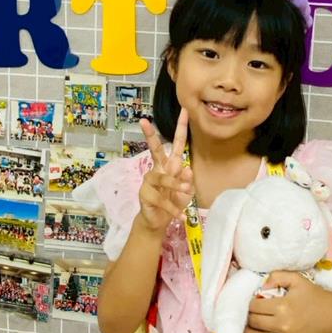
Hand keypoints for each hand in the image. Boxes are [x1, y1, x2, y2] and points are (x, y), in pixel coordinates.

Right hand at [137, 109, 193, 235]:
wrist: (159, 221)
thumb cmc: (173, 201)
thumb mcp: (185, 192)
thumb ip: (187, 182)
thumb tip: (187, 170)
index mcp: (171, 165)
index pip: (177, 143)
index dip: (181, 128)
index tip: (184, 110)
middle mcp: (158, 169)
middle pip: (155, 149)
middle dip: (150, 135)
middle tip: (143, 121)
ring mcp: (149, 181)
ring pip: (162, 177)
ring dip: (175, 185)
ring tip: (186, 192)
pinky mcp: (146, 195)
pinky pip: (162, 200)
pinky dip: (173, 209)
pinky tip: (181, 216)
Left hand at [244, 271, 331, 332]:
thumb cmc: (314, 295)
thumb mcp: (297, 280)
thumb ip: (276, 276)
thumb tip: (261, 286)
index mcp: (282, 307)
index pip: (254, 306)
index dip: (249, 303)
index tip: (251, 302)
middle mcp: (283, 326)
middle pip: (254, 322)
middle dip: (248, 317)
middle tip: (248, 314)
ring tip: (247, 328)